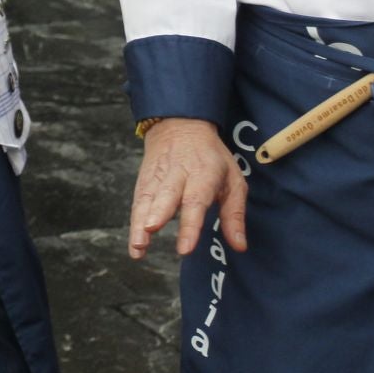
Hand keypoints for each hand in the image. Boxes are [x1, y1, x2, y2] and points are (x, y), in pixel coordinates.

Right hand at [128, 118, 247, 259]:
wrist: (179, 124)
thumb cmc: (211, 158)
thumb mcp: (233, 179)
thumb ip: (234, 214)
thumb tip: (239, 246)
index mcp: (203, 174)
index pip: (196, 201)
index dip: (190, 225)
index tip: (185, 248)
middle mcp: (178, 174)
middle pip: (166, 195)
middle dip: (158, 213)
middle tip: (151, 229)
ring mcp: (157, 177)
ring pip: (147, 199)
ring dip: (140, 223)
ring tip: (139, 245)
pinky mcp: (144, 181)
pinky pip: (138, 203)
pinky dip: (134, 225)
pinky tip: (135, 246)